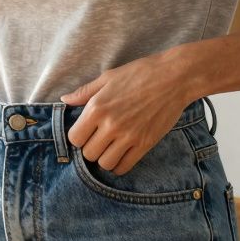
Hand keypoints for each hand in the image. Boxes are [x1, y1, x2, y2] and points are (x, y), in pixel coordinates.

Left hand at [60, 51, 199, 174]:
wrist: (175, 77)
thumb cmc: (140, 73)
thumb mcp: (108, 77)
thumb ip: (84, 92)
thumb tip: (64, 100)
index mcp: (97, 108)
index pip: (74, 138)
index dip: (78, 137)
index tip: (86, 132)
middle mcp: (110, 125)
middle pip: (88, 154)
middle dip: (91, 148)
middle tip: (100, 139)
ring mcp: (128, 136)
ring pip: (105, 163)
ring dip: (105, 158)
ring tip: (111, 147)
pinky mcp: (145, 144)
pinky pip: (124, 167)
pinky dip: (120, 165)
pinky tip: (122, 154)